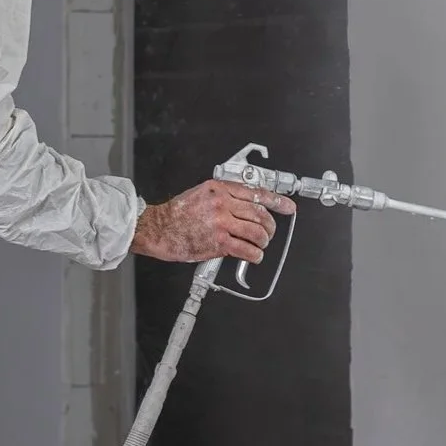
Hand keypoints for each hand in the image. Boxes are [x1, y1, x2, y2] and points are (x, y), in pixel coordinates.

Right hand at [130, 180, 296, 263]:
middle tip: (269, 232)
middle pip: (260, 214)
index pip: (255, 193)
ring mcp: (222, 223)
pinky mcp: (219, 242)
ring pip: (257, 232)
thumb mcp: (200, 194)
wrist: (157, 228)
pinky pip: (247, 249)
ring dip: (263, 241)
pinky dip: (255, 255)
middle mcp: (222, 204)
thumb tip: (243, 205)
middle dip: (270, 225)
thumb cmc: (175, 214)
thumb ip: (223, 197)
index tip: (287, 207)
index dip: (276, 201)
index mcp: (219, 189)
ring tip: (260, 245)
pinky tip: (254, 256)